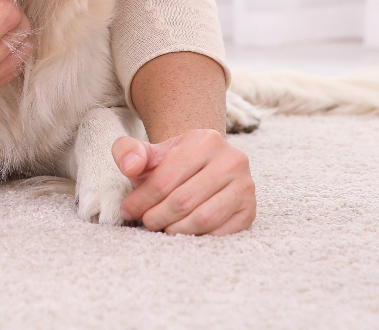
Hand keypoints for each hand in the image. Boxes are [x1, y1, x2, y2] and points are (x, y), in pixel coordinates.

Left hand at [111, 128, 254, 235]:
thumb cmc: (171, 161)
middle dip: (158, 216)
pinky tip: (184, 231)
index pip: (165, 178)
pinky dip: (199, 237)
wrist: (203, 165)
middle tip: (146, 222)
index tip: (128, 210)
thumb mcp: (148, 151)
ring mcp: (245, 185)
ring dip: (177, 230)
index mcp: (204, 141)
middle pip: (184, 201)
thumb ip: (128, 152)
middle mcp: (231, 160)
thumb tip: (129, 167)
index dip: (142, 199)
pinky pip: (222, 232)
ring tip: (162, 227)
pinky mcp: (250, 210)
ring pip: (205, 219)